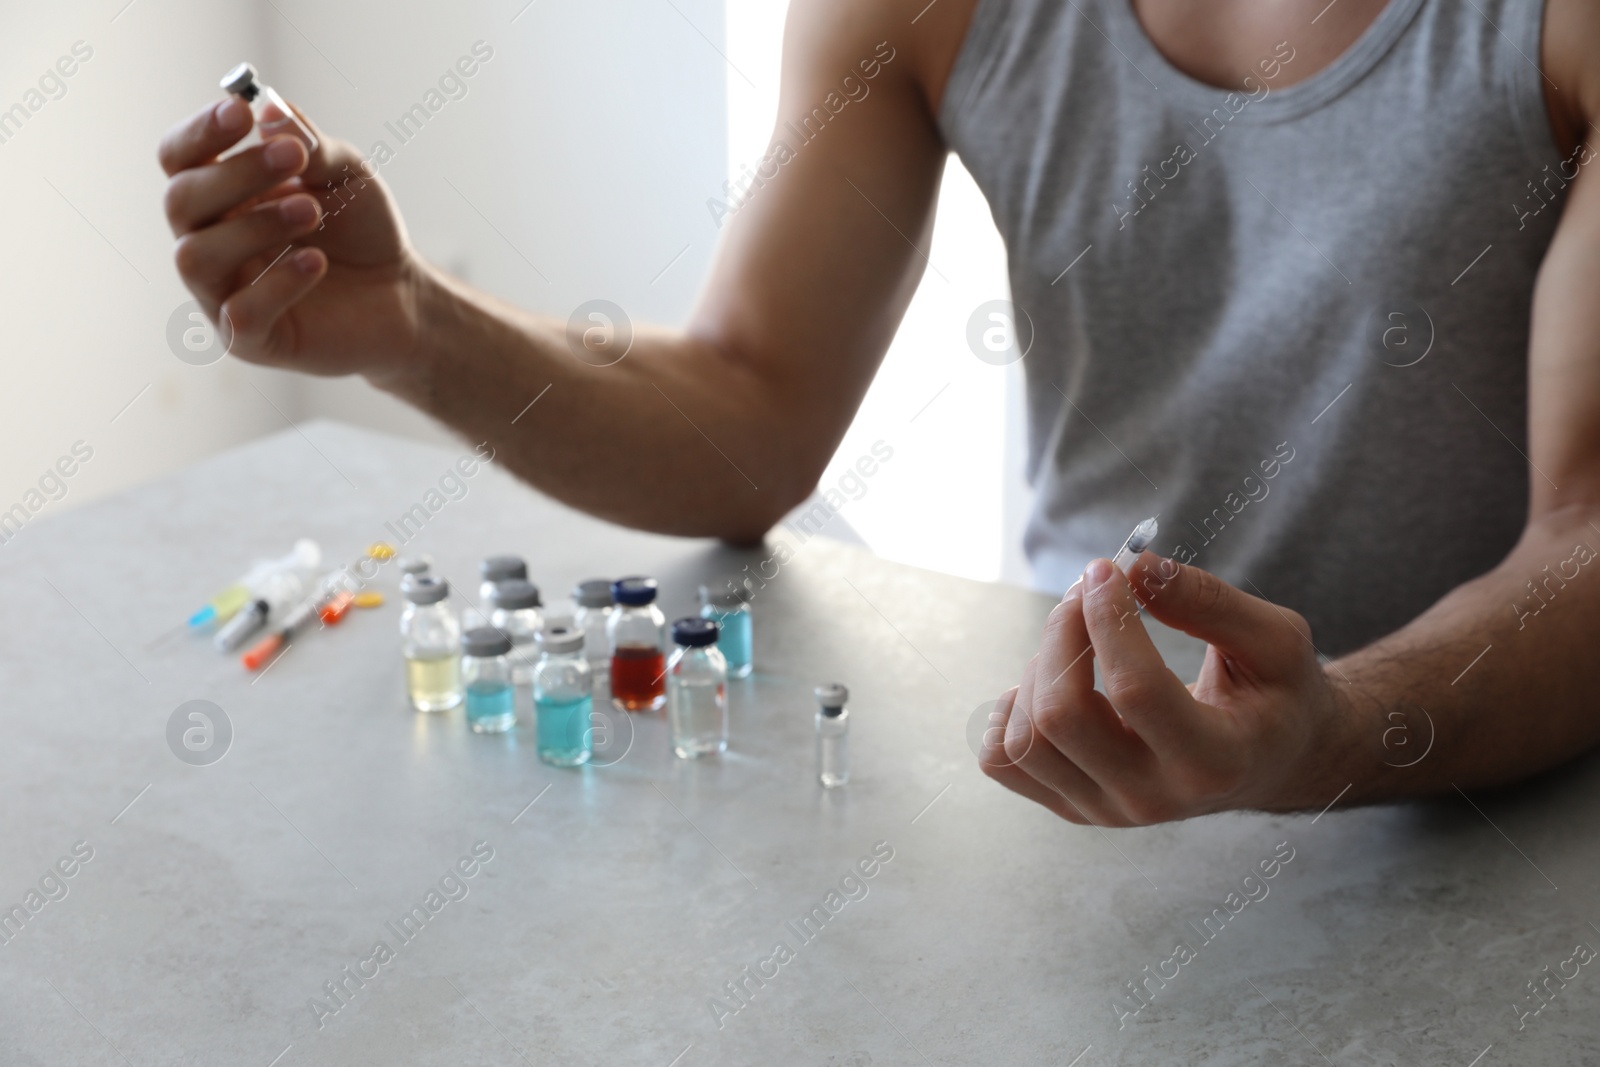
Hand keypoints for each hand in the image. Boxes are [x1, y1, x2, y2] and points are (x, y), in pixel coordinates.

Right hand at [159, 95, 427, 378]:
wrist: (402, 294)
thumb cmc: (360, 229)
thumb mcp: (345, 173)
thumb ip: (308, 143)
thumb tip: (269, 109)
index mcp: (219, 196)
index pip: (179, 158)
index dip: (201, 133)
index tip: (241, 112)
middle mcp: (207, 241)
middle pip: (180, 201)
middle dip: (235, 174)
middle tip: (294, 159)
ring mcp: (221, 294)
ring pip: (196, 257)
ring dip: (253, 226)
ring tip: (311, 211)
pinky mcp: (249, 340)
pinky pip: (239, 314)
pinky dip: (278, 283)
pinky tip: (317, 262)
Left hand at [979, 553, 1351, 824]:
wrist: (1269, 760)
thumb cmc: (1274, 693)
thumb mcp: (1275, 639)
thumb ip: (1210, 602)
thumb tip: (1137, 566)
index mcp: (1214, 761)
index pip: (1135, 690)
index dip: (1108, 619)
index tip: (1108, 569)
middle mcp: (1154, 799)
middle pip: (1061, 715)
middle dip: (1063, 633)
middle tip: (1089, 588)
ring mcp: (1106, 810)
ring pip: (1025, 739)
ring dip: (1038, 667)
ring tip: (1079, 640)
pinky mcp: (1074, 807)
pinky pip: (1004, 762)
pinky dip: (1007, 714)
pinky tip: (1047, 684)